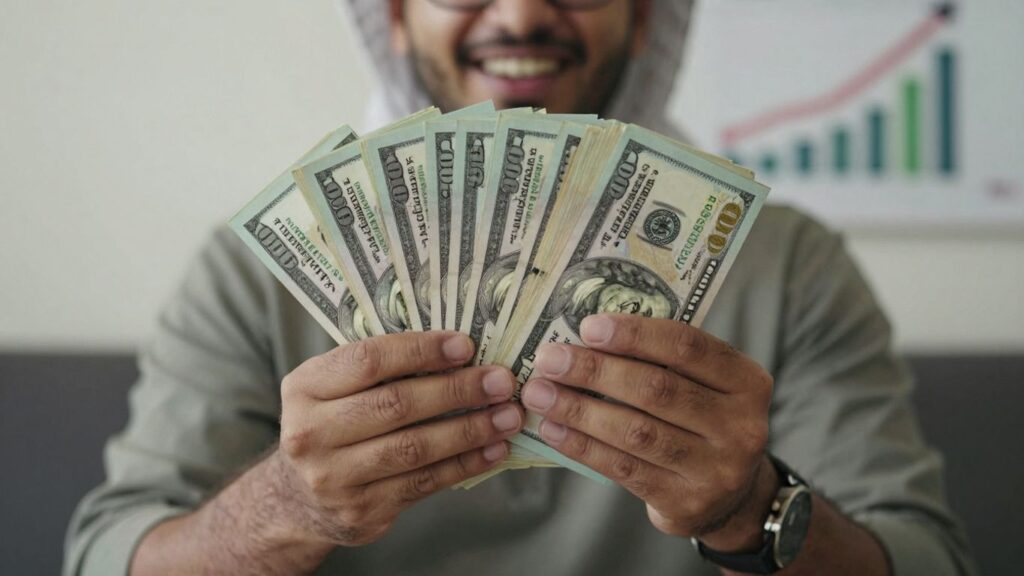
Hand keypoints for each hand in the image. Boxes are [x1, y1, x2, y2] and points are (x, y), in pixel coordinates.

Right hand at [275, 331, 523, 546]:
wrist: (298, 499)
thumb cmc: (332, 424)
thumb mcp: (333, 388)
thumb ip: (380, 368)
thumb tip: (459, 350)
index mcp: (304, 388)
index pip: (367, 361)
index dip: (420, 351)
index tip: (465, 346)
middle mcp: (311, 434)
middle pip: (395, 405)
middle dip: (457, 390)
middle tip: (501, 381)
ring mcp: (334, 479)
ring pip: (414, 448)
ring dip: (470, 430)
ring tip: (508, 415)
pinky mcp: (361, 512)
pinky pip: (424, 483)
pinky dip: (464, 464)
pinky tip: (494, 449)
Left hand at [521, 314, 777, 550]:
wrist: (731, 498)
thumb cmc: (702, 421)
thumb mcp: (704, 386)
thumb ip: (663, 360)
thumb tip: (587, 336)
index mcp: (747, 382)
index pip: (688, 347)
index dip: (635, 334)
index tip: (588, 326)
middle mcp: (740, 426)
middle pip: (657, 389)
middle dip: (595, 371)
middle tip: (549, 359)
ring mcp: (716, 470)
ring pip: (636, 432)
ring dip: (579, 410)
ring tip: (539, 393)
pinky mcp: (685, 503)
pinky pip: (623, 469)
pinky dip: (582, 446)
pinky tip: (552, 429)